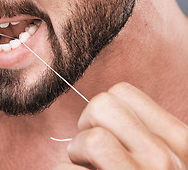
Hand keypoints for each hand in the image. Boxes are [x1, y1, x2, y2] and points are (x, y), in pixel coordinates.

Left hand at [56, 82, 187, 169]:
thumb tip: (98, 110)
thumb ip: (140, 133)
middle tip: (91, 152)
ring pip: (89, 139)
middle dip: (87, 126)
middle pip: (100, 105)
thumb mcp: (161, 159)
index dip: (104, 111)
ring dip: (76, 155)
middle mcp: (165, 161)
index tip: (106, 132)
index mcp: (180, 141)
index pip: (121, 92)